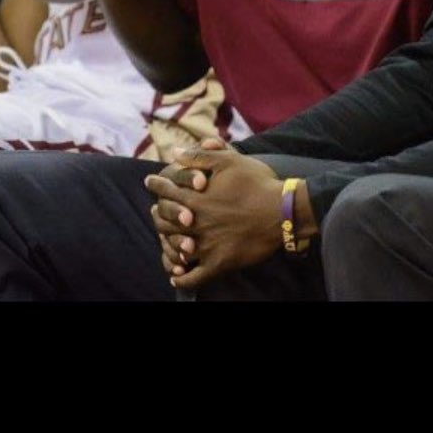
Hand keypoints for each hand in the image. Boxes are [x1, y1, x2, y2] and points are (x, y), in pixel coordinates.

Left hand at [144, 144, 284, 291]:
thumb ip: (198, 156)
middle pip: (164, 220)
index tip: (149, 182)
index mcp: (195, 196)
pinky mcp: (219, 263)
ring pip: (175, 247)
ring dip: (166, 244)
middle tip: (154, 211)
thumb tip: (174, 152)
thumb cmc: (257, 182)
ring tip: (164, 240)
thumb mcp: (229, 160)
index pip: (165, 190)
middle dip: (157, 214)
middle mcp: (195, 221)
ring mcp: (206, 244)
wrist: (282, 211)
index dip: (156, 184)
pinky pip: (194, 277)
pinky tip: (177, 277)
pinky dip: (182, 279)